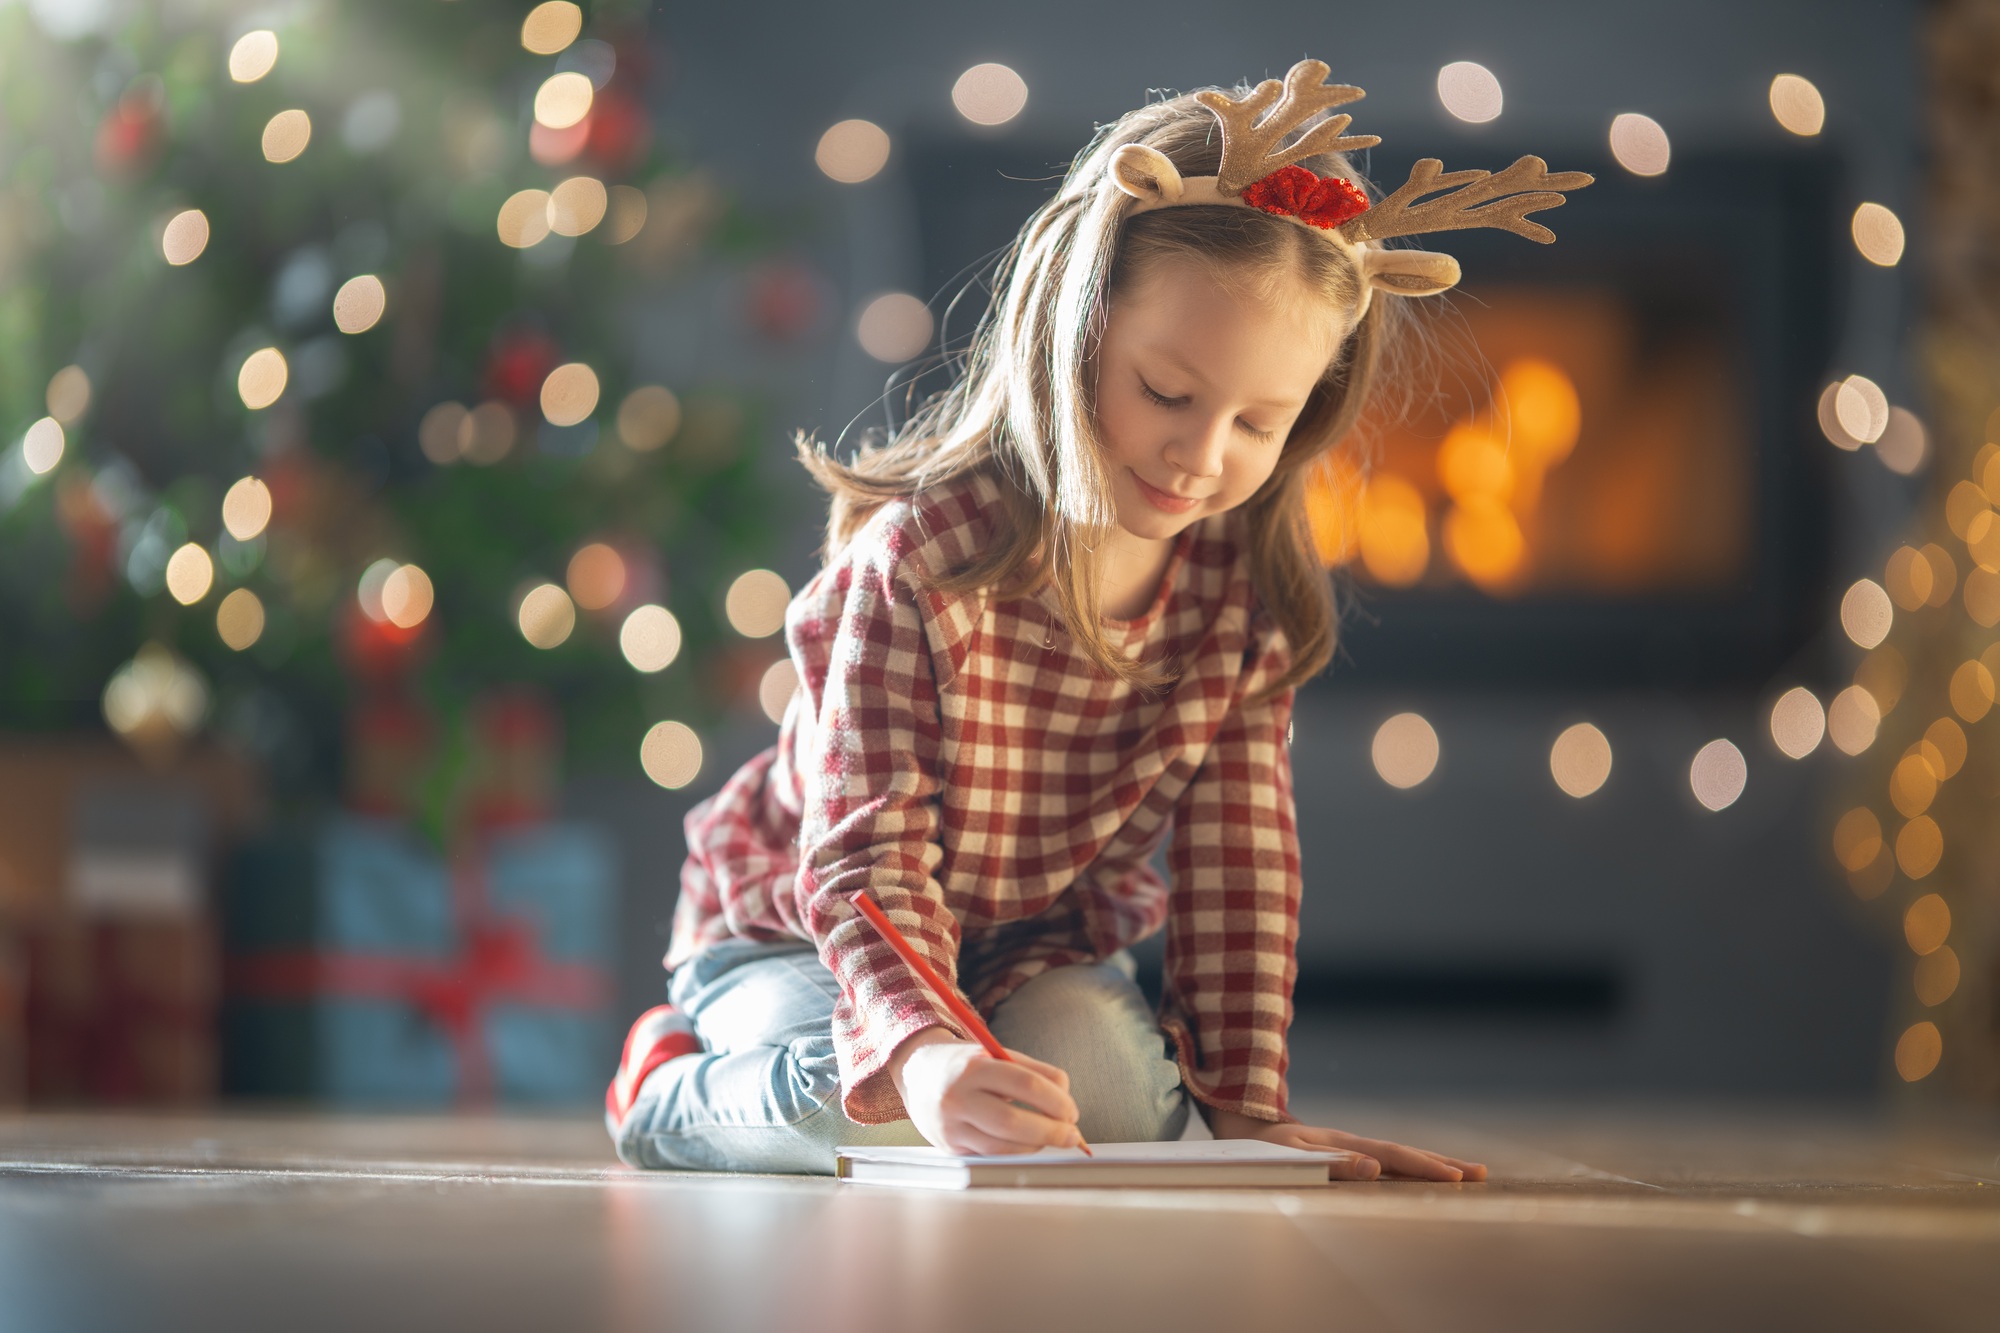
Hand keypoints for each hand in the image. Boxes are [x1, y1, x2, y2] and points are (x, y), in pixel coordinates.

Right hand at [888, 1028, 1083, 1155]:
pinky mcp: (949, 1147)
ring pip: (1002, 1147)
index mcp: (974, 1068)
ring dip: (1035, 1146)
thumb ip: (1035, 1073)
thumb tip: (1067, 1103)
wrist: (917, 1072)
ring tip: (1049, 1138)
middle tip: (1072, 1135)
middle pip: (1014, 1122)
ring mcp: (950, 1126)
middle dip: (1051, 1132)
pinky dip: (1015, 1153)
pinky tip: (1026, 1145)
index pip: (1026, 1085)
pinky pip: (989, 1156)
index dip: (1057, 1102)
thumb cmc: (967, 1064)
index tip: (1072, 1112)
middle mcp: (958, 1097)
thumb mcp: (997, 1055)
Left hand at [1206, 1107, 1487, 1182]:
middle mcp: (1355, 1143)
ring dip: (1432, 1163)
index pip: (1393, 1156)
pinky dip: (1412, 1166)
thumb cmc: (1268, 1148)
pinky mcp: (1349, 1154)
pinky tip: (1425, 1174)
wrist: (1247, 1130)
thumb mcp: (1295, 1156)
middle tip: (1481, 1173)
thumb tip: (1374, 1167)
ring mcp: (1354, 1147)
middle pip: (1405, 1152)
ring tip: (1467, 1172)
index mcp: (1346, 1144)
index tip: (1456, 1177)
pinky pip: (1387, 1161)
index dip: (1425, 1167)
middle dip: (1443, 1163)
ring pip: (1399, 1155)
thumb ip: (1334, 1163)